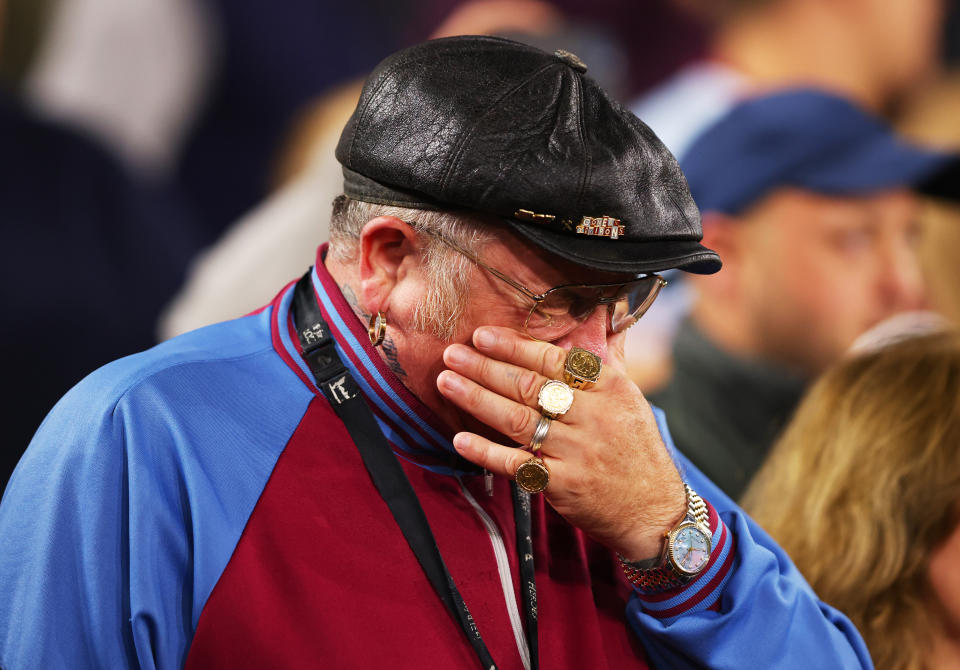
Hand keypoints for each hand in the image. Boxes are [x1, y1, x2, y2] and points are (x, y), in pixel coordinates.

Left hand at [436, 326, 685, 560]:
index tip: (482, 336)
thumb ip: (603, 363)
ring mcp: (577, 452)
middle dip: (485, 367)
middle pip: (529, 386)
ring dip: (477, 399)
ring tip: (447, 382)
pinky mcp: (563, 485)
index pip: (553, 360)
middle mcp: (593, 417)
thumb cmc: (637, 450)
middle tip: (453, 353)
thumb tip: (590, 320)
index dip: (514, 346)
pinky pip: (517, 464)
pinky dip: (486, 451)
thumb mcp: (630, 399)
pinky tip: (460, 439)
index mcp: (609, 389)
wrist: (653, 511)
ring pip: (518, 420)